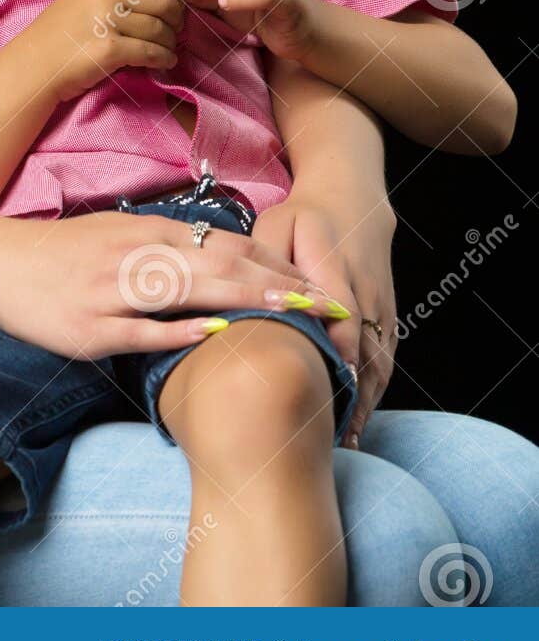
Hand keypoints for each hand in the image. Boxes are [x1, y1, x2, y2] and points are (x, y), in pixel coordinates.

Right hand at [0, 209, 351, 360]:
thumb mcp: (119, 238)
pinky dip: (179, 332)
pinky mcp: (91, 326)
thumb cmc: (61, 256)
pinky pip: (141, 329)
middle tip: (331, 305)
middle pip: (223, 265)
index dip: (278, 265)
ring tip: (295, 316)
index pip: (229, 246)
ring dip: (247, 301)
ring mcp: (114, 290)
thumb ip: (166, 248)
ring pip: (190, 290)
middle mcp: (138, 254)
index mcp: (149, 232)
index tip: (321, 284)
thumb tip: (218, 260)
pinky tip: (214, 337)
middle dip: (281, 285)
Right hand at [23, 0, 186, 104]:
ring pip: (160, 28)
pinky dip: (164, 58)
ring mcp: (107, 21)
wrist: (32, 65)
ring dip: (171, 41)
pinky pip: (151, 52)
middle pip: (163, 0)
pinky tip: (165, 62)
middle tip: (177, 29)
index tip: (178, 3)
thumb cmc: (59, 33)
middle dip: (177, 16)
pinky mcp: (109, 50)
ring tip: (169, 48)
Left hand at [252, 189, 397, 447]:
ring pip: (378, 361)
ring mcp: (380, 307)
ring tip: (343, 441)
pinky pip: (385, 359)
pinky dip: (374, 392)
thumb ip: (265, 263)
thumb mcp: (277, 226)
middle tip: (327, 439)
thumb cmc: (304, 217)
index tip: (322, 395)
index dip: (333, 357)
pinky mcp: (387, 316)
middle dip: (348, 395)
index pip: (338, 319)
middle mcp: (363, 293)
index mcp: (334, 269)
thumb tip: (253, 299)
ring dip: (364, 402)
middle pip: (363, 351)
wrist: (353, 199)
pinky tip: (358, 421)